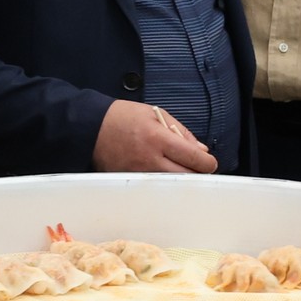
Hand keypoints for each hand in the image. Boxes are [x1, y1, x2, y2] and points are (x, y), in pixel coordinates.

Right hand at [92, 100, 217, 173]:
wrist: (90, 127)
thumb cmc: (124, 116)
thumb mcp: (155, 113)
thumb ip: (181, 131)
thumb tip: (201, 150)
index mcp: (158, 138)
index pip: (192, 158)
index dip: (207, 163)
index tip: (210, 163)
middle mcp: (149, 159)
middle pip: (185, 176)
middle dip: (197, 174)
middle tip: (199, 168)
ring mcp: (139, 173)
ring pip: (171, 185)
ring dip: (181, 179)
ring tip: (180, 169)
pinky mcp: (129, 181)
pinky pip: (154, 186)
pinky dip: (163, 182)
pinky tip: (162, 173)